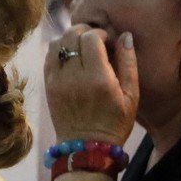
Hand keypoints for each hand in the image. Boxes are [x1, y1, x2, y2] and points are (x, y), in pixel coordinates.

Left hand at [47, 26, 138, 145]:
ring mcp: (57, 82)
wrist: (86, 148)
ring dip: (70, 39)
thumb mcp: (132, 95)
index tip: (109, 43)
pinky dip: (58, 50)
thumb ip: (128, 63)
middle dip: (85, 32)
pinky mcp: (48, 87)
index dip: (101, 33)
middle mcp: (74, 77)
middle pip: (72, 35)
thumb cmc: (114, 123)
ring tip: (82, 49)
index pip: (91, 37)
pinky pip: (49, 57)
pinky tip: (70, 57)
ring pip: (57, 43)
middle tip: (95, 42)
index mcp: (97, 78)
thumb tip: (124, 35)